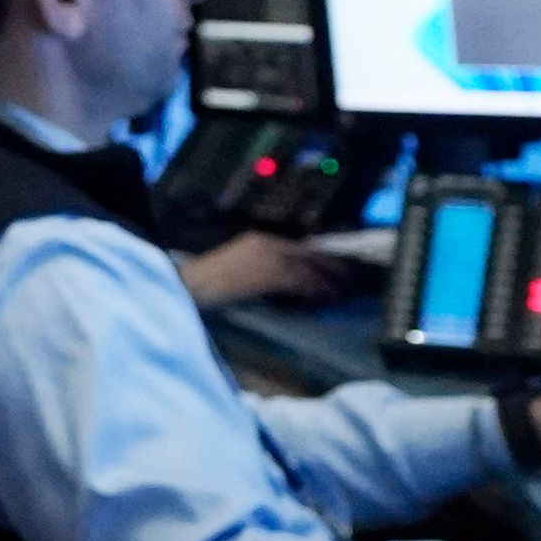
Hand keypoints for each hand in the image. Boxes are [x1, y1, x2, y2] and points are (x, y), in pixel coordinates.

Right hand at [176, 232, 346, 310]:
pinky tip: (323, 299)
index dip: (318, 257)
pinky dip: (314, 292)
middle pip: (308, 254)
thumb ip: (258, 268)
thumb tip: (280, 282)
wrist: (191, 286)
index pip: (296, 247)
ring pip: (308, 270)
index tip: (332, 265)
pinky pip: (300, 284)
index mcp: (257, 240)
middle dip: (330, 266)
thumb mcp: (235, 268)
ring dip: (326, 283)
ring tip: (339, 294)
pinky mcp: (269, 276)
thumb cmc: (207, 283)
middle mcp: (267, 245)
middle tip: (348, 277)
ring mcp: (268, 259)